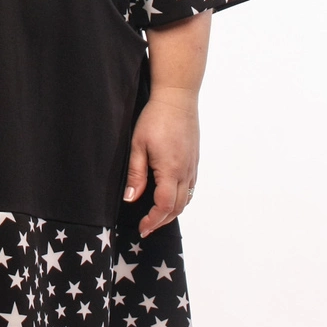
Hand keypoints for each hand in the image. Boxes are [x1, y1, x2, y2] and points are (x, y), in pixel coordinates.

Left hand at [123, 88, 199, 236]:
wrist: (177, 99)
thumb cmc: (155, 118)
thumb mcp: (138, 145)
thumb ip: (136, 174)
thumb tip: (131, 198)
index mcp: (171, 170)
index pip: (165, 206)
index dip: (153, 220)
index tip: (143, 227)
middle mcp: (185, 172)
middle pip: (178, 207)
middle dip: (162, 221)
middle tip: (147, 227)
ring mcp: (192, 167)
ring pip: (186, 199)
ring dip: (172, 212)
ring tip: (157, 217)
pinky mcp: (194, 161)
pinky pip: (190, 188)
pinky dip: (181, 199)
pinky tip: (170, 197)